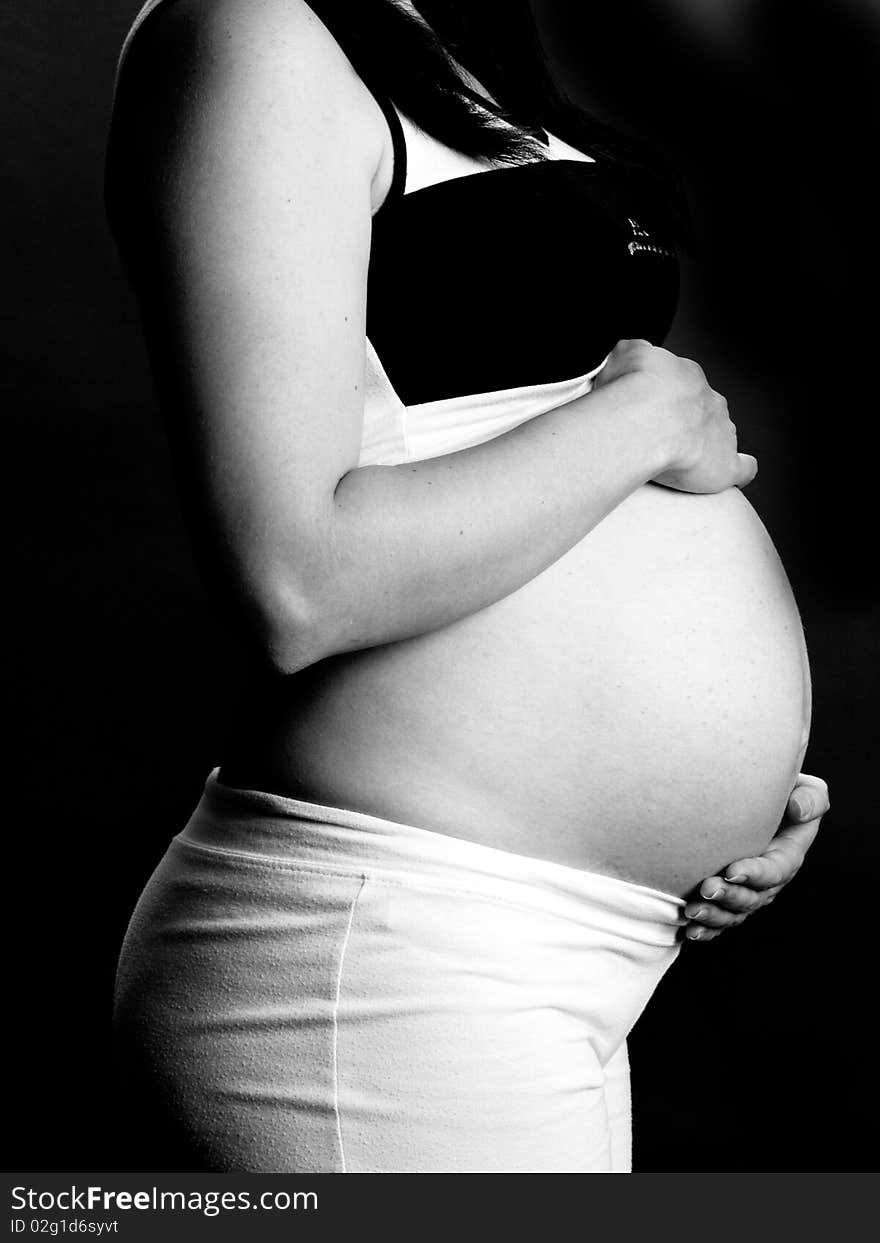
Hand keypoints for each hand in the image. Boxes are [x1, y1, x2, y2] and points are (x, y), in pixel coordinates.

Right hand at [593, 339, 757, 493]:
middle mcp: (709, 401)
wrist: (642, 421)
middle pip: (703, 410)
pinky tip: (726, 475)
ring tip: (675, 462)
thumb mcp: (624, 356)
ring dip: (703, 447)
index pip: (682, 385)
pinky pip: (743, 468)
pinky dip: (739, 470)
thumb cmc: (630, 393)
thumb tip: (629, 358)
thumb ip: (634, 355)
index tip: (646, 411)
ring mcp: (722, 432)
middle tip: (655, 438)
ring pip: (720, 436)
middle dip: (684, 423)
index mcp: (687, 376)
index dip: (664, 400)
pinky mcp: (726, 465)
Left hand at [684, 773, 829, 940]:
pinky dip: (707, 928)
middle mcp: (769, 880)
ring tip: (692, 911)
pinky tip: (690, 931)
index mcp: (787, 855)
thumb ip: (810, 798)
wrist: (756, 802)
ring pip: (734, 913)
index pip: (775, 870)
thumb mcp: (805, 789)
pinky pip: (721, 920)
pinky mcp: (730, 897)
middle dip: (730, 896)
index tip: (731, 870)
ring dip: (714, 916)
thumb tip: (798, 810)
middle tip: (706, 888)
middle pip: (753, 897)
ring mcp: (749, 892)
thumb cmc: (782, 793)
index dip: (755, 874)